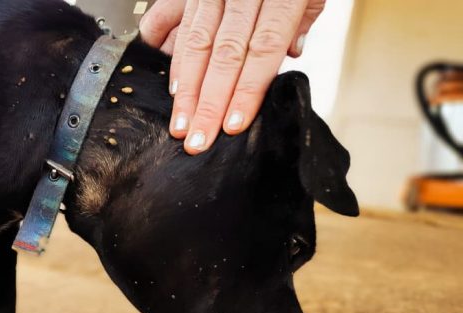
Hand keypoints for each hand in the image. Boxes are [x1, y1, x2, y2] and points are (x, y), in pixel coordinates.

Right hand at [140, 0, 325, 153]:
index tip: (233, 123)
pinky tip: (169, 81)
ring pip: (195, 41)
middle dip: (208, 102)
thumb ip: (304, 17)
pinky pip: (169, 16)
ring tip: (180, 121)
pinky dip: (167, 50)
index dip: (246, 90)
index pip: (262, 50)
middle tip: (197, 139)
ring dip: (186, 87)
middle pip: (224, 54)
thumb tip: (289, 54)